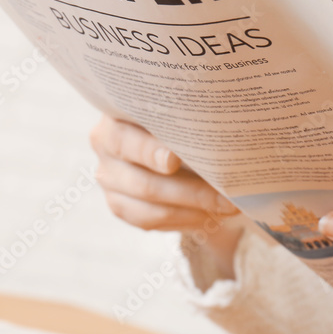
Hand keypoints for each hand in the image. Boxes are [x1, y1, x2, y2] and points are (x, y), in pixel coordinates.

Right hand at [90, 115, 246, 277]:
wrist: (167, 135)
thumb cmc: (176, 118)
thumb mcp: (177, 112)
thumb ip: (188, 121)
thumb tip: (222, 136)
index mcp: (113, 119)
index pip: (124, 140)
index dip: (149, 152)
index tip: (174, 161)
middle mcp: (105, 151)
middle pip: (144, 183)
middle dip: (190, 192)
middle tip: (226, 195)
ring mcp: (110, 181)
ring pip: (150, 208)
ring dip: (193, 210)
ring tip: (227, 207)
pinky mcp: (119, 205)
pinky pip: (152, 221)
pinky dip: (185, 220)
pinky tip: (211, 215)